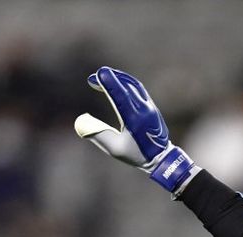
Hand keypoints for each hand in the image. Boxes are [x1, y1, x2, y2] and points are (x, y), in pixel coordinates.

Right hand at [74, 66, 195, 191]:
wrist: (161, 157)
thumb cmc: (136, 154)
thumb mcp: (114, 148)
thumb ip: (97, 134)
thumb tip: (81, 120)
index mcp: (135, 120)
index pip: (122, 96)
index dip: (110, 83)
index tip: (100, 73)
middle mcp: (144, 110)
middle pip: (126, 86)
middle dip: (110, 78)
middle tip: (94, 78)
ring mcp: (150, 106)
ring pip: (133, 85)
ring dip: (117, 78)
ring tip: (103, 77)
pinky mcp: (151, 106)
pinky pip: (138, 88)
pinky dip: (125, 83)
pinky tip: (116, 83)